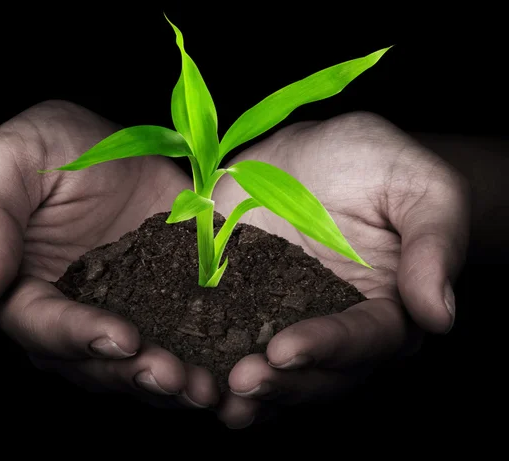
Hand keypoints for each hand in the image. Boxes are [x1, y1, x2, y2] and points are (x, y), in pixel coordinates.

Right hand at [0, 100, 218, 408]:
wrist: (88, 150)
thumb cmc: (36, 152)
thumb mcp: (3, 162)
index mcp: (28, 291)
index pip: (46, 325)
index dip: (82, 337)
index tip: (122, 339)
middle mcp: (78, 314)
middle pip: (101, 361)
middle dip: (140, 373)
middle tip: (180, 379)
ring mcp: (127, 308)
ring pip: (145, 359)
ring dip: (178, 380)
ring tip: (211, 388)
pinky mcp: (169, 293)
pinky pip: (186, 330)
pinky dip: (209, 351)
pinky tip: (238, 364)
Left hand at [211, 111, 469, 427]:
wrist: (316, 153)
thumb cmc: (376, 163)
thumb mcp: (418, 186)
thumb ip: (434, 244)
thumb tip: (439, 315)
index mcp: (384, 307)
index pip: (364, 339)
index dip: (328, 349)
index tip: (286, 350)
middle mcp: (333, 326)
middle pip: (315, 374)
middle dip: (278, 383)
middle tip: (241, 382)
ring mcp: (283, 318)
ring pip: (270, 371)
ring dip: (240, 390)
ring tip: (206, 393)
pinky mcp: (240, 302)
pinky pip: (224, 338)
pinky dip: (204, 357)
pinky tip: (178, 363)